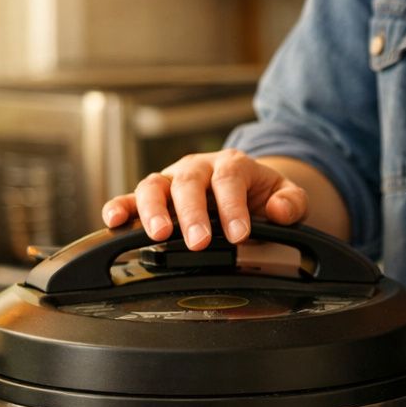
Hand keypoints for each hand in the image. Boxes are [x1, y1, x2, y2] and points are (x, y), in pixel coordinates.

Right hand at [100, 149, 309, 248]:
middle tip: (197, 241)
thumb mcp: (287, 195)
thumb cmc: (261, 194)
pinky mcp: (154, 196)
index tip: (239, 235)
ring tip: (158, 234)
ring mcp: (172, 180)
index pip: (230, 181)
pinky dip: (120, 207)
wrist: (246, 187)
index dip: (232, 208)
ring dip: (153, 210)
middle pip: (189, 183)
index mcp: (232, 165)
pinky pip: (131, 198)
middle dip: (192, 214)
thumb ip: (292, 203)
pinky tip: (114, 221)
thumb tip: (280, 211)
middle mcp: (198, 168)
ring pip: (154, 186)